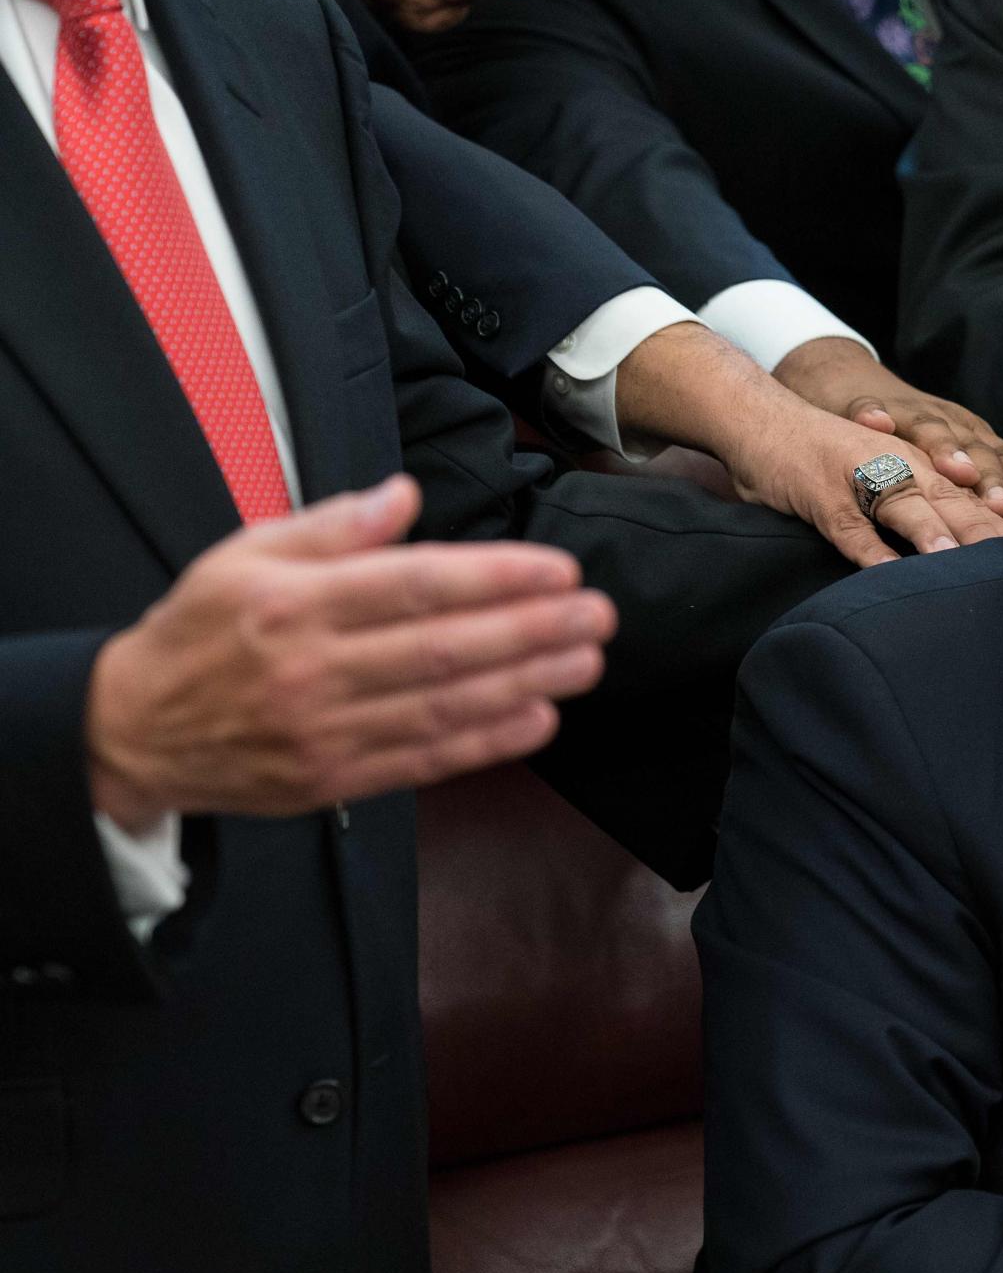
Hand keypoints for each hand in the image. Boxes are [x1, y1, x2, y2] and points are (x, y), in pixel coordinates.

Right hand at [85, 477, 613, 829]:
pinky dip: (488, 740)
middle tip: (597, 615)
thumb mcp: (243, 554)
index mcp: (292, 602)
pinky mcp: (334, 778)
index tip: (558, 571)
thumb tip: (405, 493)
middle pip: (444, 647)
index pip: (414, 585)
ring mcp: (324, 729)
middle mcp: (312, 668)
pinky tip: (539, 717)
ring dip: (528, 683)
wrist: (135, 730)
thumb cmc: (202, 630)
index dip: (496, 579)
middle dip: (532, 630)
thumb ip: (330, 526)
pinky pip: (426, 759)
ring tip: (587, 661)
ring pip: (445, 705)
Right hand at [610, 322, 1002, 567]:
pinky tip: (890, 574)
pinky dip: (871, 551)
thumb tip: (965, 544)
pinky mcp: (822, 494)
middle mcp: (899, 464)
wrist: (759, 417)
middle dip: (990, 530)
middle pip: (954, 498)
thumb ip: (923, 500)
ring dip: (936, 533)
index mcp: (919, 462)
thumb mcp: (883, 469)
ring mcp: (859, 477)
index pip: (974, 494)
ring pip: (907, 506)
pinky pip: (850, 527)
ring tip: (965, 562)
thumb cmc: (826, 454)